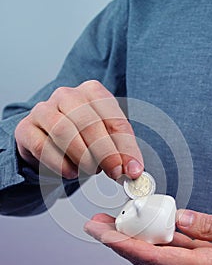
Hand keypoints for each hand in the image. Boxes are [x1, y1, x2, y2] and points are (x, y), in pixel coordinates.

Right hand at [15, 80, 142, 179]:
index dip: (125, 147)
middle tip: (113, 172)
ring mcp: (43, 109)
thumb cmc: (81, 139)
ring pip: (64, 131)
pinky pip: (43, 146)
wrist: (48, 141)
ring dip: (82, 157)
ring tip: (90, 170)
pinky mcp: (26, 128)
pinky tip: (70, 171)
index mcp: (92, 92)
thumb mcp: (106, 141)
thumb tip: (133, 170)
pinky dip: (60, 164)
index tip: (132, 170)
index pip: (114, 119)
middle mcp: (66, 95)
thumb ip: (120, 153)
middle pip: (89, 123)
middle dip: (105, 153)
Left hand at [85, 210, 211, 264]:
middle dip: (116, 240)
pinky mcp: (193, 264)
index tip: (102, 234)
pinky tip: (140, 225)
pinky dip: (149, 237)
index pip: (154, 259)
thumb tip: (180, 217)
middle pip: (145, 257)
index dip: (124, 246)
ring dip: (129, 238)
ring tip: (111, 220)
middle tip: (95, 223)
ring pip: (152, 253)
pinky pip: (166, 250)